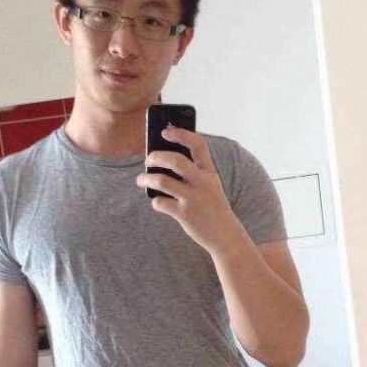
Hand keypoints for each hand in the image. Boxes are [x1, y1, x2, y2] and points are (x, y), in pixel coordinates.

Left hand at [135, 127, 239, 253]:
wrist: (225, 235)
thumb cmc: (212, 206)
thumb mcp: (210, 185)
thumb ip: (193, 172)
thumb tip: (163, 159)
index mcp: (210, 172)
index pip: (198, 144)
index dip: (181, 134)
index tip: (165, 131)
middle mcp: (203, 183)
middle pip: (175, 160)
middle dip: (156, 156)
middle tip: (148, 160)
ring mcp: (193, 199)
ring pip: (162, 181)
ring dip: (146, 178)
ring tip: (141, 180)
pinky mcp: (184, 215)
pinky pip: (160, 202)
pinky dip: (155, 201)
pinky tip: (157, 201)